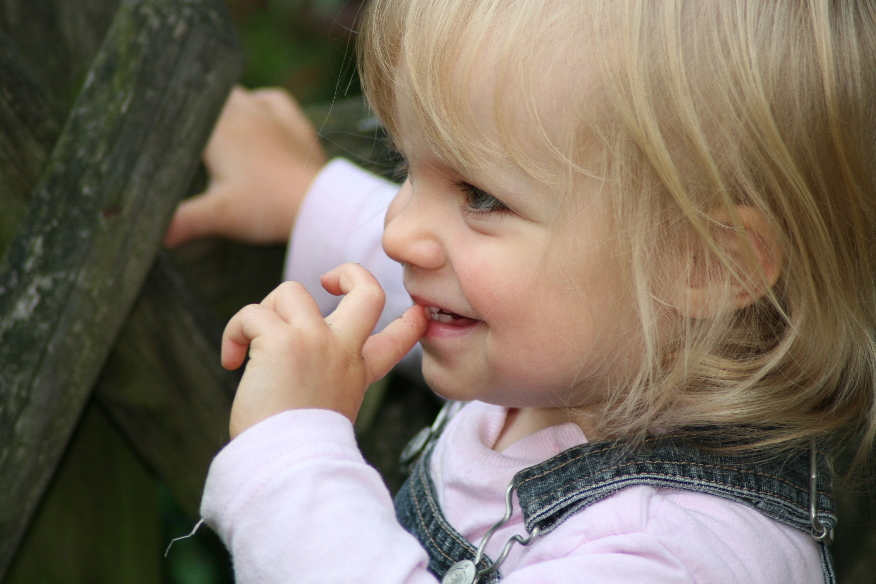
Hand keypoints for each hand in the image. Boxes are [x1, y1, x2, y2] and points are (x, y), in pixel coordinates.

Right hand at [164, 86, 327, 246]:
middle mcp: (243, 113)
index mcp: (219, 131)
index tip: (157, 132)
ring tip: (213, 123)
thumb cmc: (267, 209)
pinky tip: (255, 110)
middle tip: (185, 135)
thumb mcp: (218, 216)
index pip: (184, 112)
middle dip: (196, 114)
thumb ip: (182, 221)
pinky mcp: (295, 124)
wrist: (319, 205)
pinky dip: (260, 101)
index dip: (169, 121)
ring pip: (239, 95)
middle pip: (210, 100)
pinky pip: (272, 98)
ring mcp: (271, 115)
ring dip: (225, 105)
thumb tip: (155, 234)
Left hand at [222, 263, 428, 437]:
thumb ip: (322, 379)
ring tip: (248, 345)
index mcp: (357, 372)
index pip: (398, 340)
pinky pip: (251, 314)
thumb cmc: (293, 448)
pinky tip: (231, 361)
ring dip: (263, 312)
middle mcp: (343, 351)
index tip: (419, 311)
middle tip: (327, 281)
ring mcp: (316, 341)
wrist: (285, 468)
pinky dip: (234, 333)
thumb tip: (289, 362)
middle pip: (369, 292)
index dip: (411, 322)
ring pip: (291, 291)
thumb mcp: (324, 410)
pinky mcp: (282, 340)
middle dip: (350, 273)